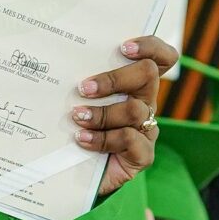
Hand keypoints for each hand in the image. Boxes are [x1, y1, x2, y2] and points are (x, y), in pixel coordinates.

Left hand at [77, 33, 180, 197]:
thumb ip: (81, 82)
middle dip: (114, 78)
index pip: (160, 57)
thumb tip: (58, 59)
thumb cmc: (75, 128)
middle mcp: (145, 103)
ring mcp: (147, 129)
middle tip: (83, 88)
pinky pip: (130, 139)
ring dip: (101, 113)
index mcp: (135, 84)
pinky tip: (82, 139)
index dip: (151, 46)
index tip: (124, 47)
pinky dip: (102, 138)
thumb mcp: (79, 101)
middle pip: (148, 75)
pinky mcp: (143, 155)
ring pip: (135, 110)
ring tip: (76, 117)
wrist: (75, 173)